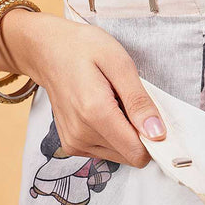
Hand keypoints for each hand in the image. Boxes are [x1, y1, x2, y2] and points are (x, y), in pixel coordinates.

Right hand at [0, 8, 166, 166]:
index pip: (137, 153)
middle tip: (127, 103)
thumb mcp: (119, 63)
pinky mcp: (72, 146)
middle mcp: (82, 134)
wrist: (47, 51)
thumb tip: (157, 134)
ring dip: (124, 133)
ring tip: (112, 104)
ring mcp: (75, 143)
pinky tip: (102, 112)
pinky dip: (111, 135)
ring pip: (120, 155)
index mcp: (96, 113)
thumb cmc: (83, 49)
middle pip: (130, 155)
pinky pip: (106, 152)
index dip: (152, 139)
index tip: (152, 118)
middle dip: (137, 133)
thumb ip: (139, 101)